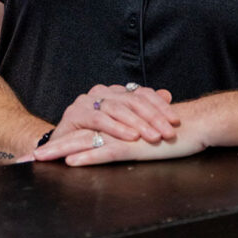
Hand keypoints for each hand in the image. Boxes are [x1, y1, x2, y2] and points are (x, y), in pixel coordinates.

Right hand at [25, 84, 181, 162]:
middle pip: (133, 100)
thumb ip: (144, 109)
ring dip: (138, 124)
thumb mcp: (124, 124)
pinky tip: (131, 138)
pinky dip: (117, 129)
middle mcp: (102, 92)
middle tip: (169, 132)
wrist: (60, 145)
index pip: (142, 94)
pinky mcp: (75, 114)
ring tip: (154, 137)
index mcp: (115, 92)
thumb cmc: (96, 136)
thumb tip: (168, 94)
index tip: (176, 121)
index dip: (160, 106)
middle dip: (154, 117)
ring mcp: (87, 101)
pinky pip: (100, 120)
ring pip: (118, 109)